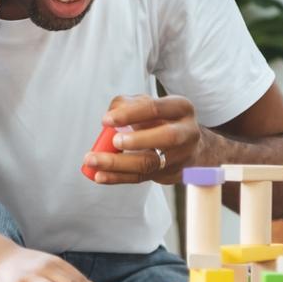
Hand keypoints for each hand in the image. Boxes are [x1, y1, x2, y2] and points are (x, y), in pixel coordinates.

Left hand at [82, 94, 201, 184]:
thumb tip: (110, 117)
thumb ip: (126, 105)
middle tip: (114, 141)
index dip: (130, 114)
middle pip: (166, 137)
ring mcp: (180, 156)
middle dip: (137, 140)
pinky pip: (141, 177)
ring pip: (150, 162)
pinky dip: (118, 177)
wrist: (188, 146)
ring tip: (94, 161)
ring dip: (119, 163)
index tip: (107, 120)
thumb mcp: (148, 104)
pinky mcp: (168, 174)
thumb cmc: (161, 120)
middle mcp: (186, 132)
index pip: (156, 109)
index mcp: (181, 108)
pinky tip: (100, 175)